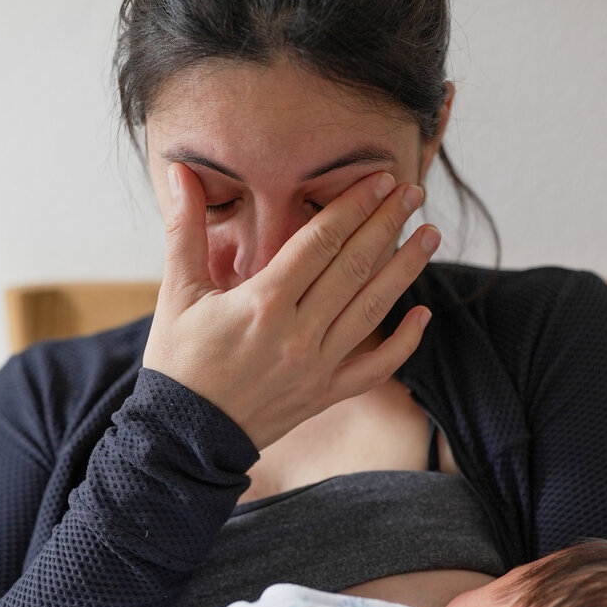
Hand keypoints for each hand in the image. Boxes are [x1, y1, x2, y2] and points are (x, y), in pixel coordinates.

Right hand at [143, 164, 438, 449]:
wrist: (181, 437)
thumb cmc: (177, 363)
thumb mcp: (177, 293)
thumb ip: (184, 229)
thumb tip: (177, 169)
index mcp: (264, 303)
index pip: (321, 241)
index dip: (353, 206)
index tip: (379, 179)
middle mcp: (298, 333)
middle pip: (354, 268)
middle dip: (387, 224)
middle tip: (413, 191)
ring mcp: (316, 367)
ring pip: (372, 311)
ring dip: (404, 270)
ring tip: (430, 236)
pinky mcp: (323, 395)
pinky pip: (373, 369)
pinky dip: (403, 344)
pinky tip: (423, 315)